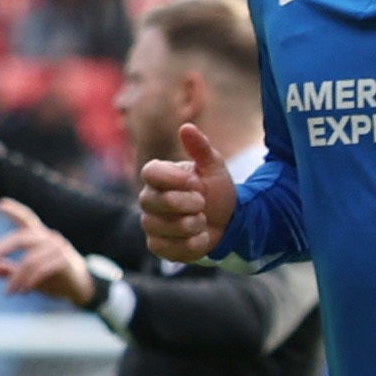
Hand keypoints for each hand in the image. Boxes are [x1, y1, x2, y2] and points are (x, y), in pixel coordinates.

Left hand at [0, 210, 93, 307]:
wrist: (80, 290)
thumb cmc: (53, 279)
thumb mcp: (27, 276)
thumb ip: (9, 270)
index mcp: (41, 238)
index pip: (27, 219)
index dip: (14, 211)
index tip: (0, 204)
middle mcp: (49, 238)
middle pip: (21, 238)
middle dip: (1, 248)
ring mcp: (58, 248)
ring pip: (29, 260)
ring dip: (16, 278)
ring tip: (9, 292)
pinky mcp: (65, 261)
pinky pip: (41, 270)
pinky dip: (29, 281)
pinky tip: (23, 291)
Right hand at [138, 121, 236, 262]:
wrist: (227, 222)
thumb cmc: (216, 191)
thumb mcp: (214, 167)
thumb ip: (200, 148)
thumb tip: (186, 127)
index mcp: (158, 176)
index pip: (150, 172)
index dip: (175, 179)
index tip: (196, 182)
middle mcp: (148, 199)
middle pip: (156, 201)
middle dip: (188, 204)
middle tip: (203, 202)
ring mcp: (150, 223)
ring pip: (164, 227)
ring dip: (193, 225)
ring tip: (202, 220)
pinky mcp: (156, 246)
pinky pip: (170, 249)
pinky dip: (193, 244)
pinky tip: (201, 237)